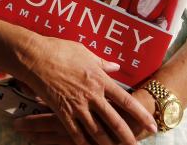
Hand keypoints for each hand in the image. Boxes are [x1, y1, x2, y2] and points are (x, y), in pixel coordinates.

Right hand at [10, 36, 156, 144]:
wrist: (35, 56)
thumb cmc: (59, 50)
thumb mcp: (84, 52)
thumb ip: (102, 63)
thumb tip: (115, 67)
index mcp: (100, 79)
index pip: (126, 100)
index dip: (140, 115)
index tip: (151, 125)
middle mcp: (92, 95)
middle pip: (114, 120)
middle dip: (127, 136)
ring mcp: (77, 104)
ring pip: (96, 130)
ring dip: (107, 143)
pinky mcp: (62, 111)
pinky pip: (75, 131)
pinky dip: (83, 142)